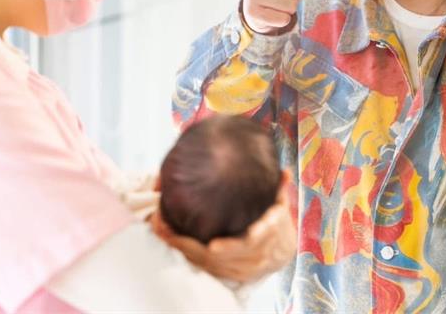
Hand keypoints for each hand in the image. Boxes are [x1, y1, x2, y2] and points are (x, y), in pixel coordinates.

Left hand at [150, 170, 296, 282]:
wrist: (281, 251)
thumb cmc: (275, 221)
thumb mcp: (279, 203)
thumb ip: (279, 188)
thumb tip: (285, 171)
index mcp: (268, 235)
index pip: (251, 242)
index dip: (231, 246)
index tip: (213, 246)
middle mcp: (254, 255)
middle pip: (219, 256)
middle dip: (190, 244)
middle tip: (166, 228)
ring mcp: (241, 267)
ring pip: (208, 262)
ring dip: (182, 248)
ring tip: (160, 230)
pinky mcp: (230, 274)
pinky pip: (204, 267)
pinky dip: (186, 254)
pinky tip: (168, 240)